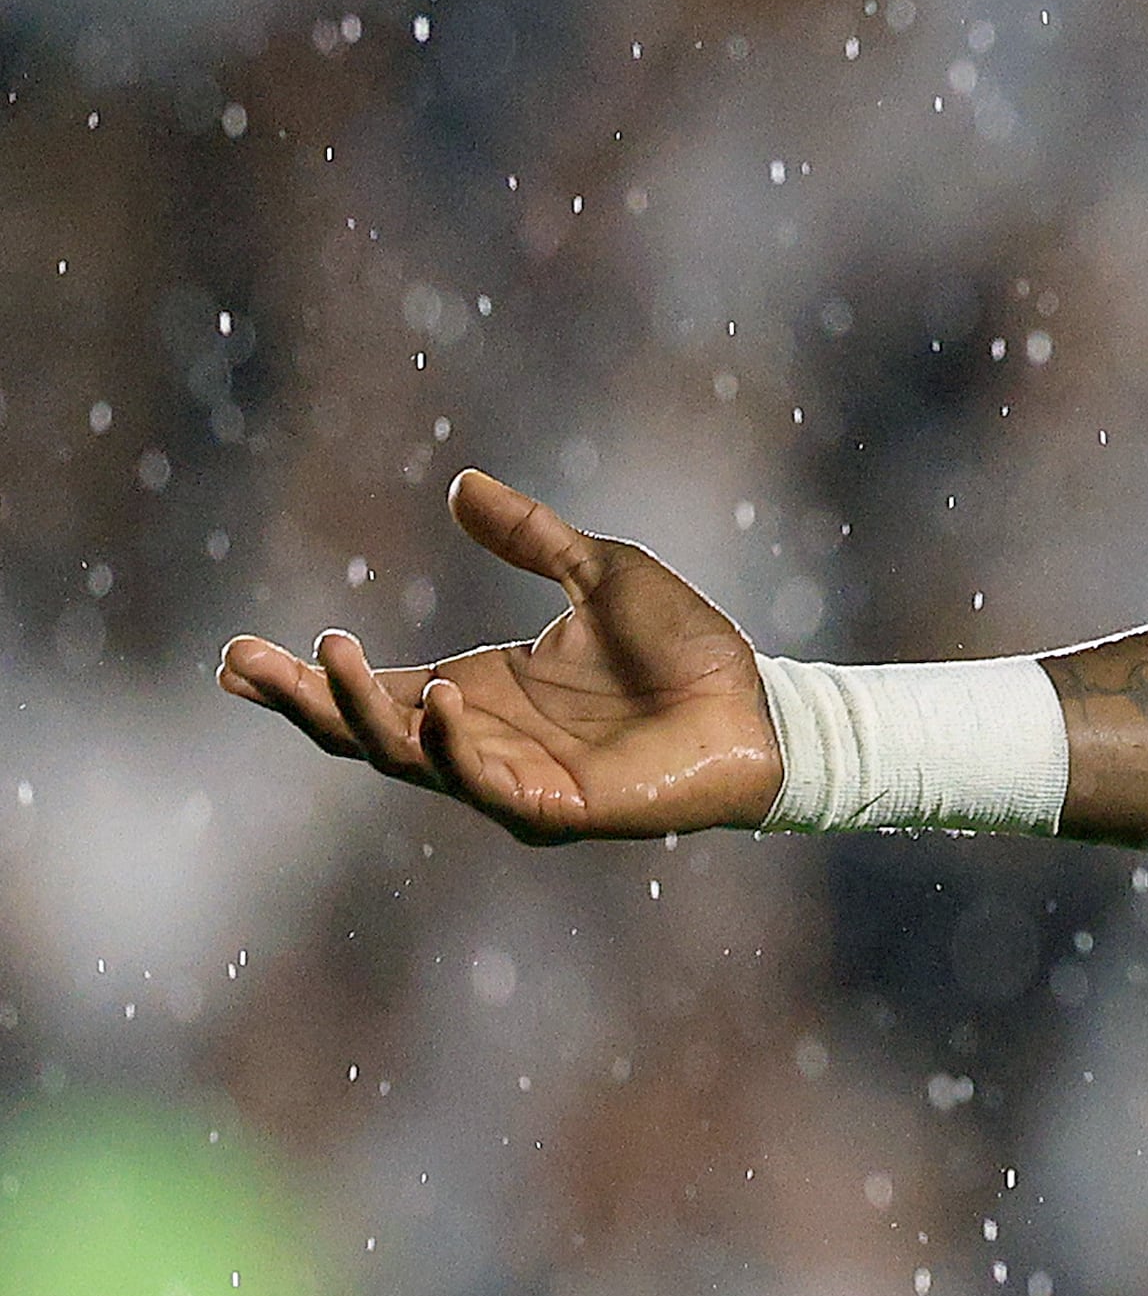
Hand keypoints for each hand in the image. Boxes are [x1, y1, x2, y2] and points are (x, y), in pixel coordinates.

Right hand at [216, 468, 782, 839]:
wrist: (763, 706)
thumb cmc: (689, 649)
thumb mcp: (601, 572)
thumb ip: (532, 538)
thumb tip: (460, 487)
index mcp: (480, 693)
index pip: (372, 692)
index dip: (306, 680)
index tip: (235, 659)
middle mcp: (485, 741)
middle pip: (367, 733)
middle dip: (304, 701)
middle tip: (246, 663)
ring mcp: (516, 780)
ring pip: (411, 758)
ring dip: (362, 712)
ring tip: (326, 656)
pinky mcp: (559, 808)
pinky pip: (485, 783)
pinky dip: (451, 744)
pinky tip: (432, 697)